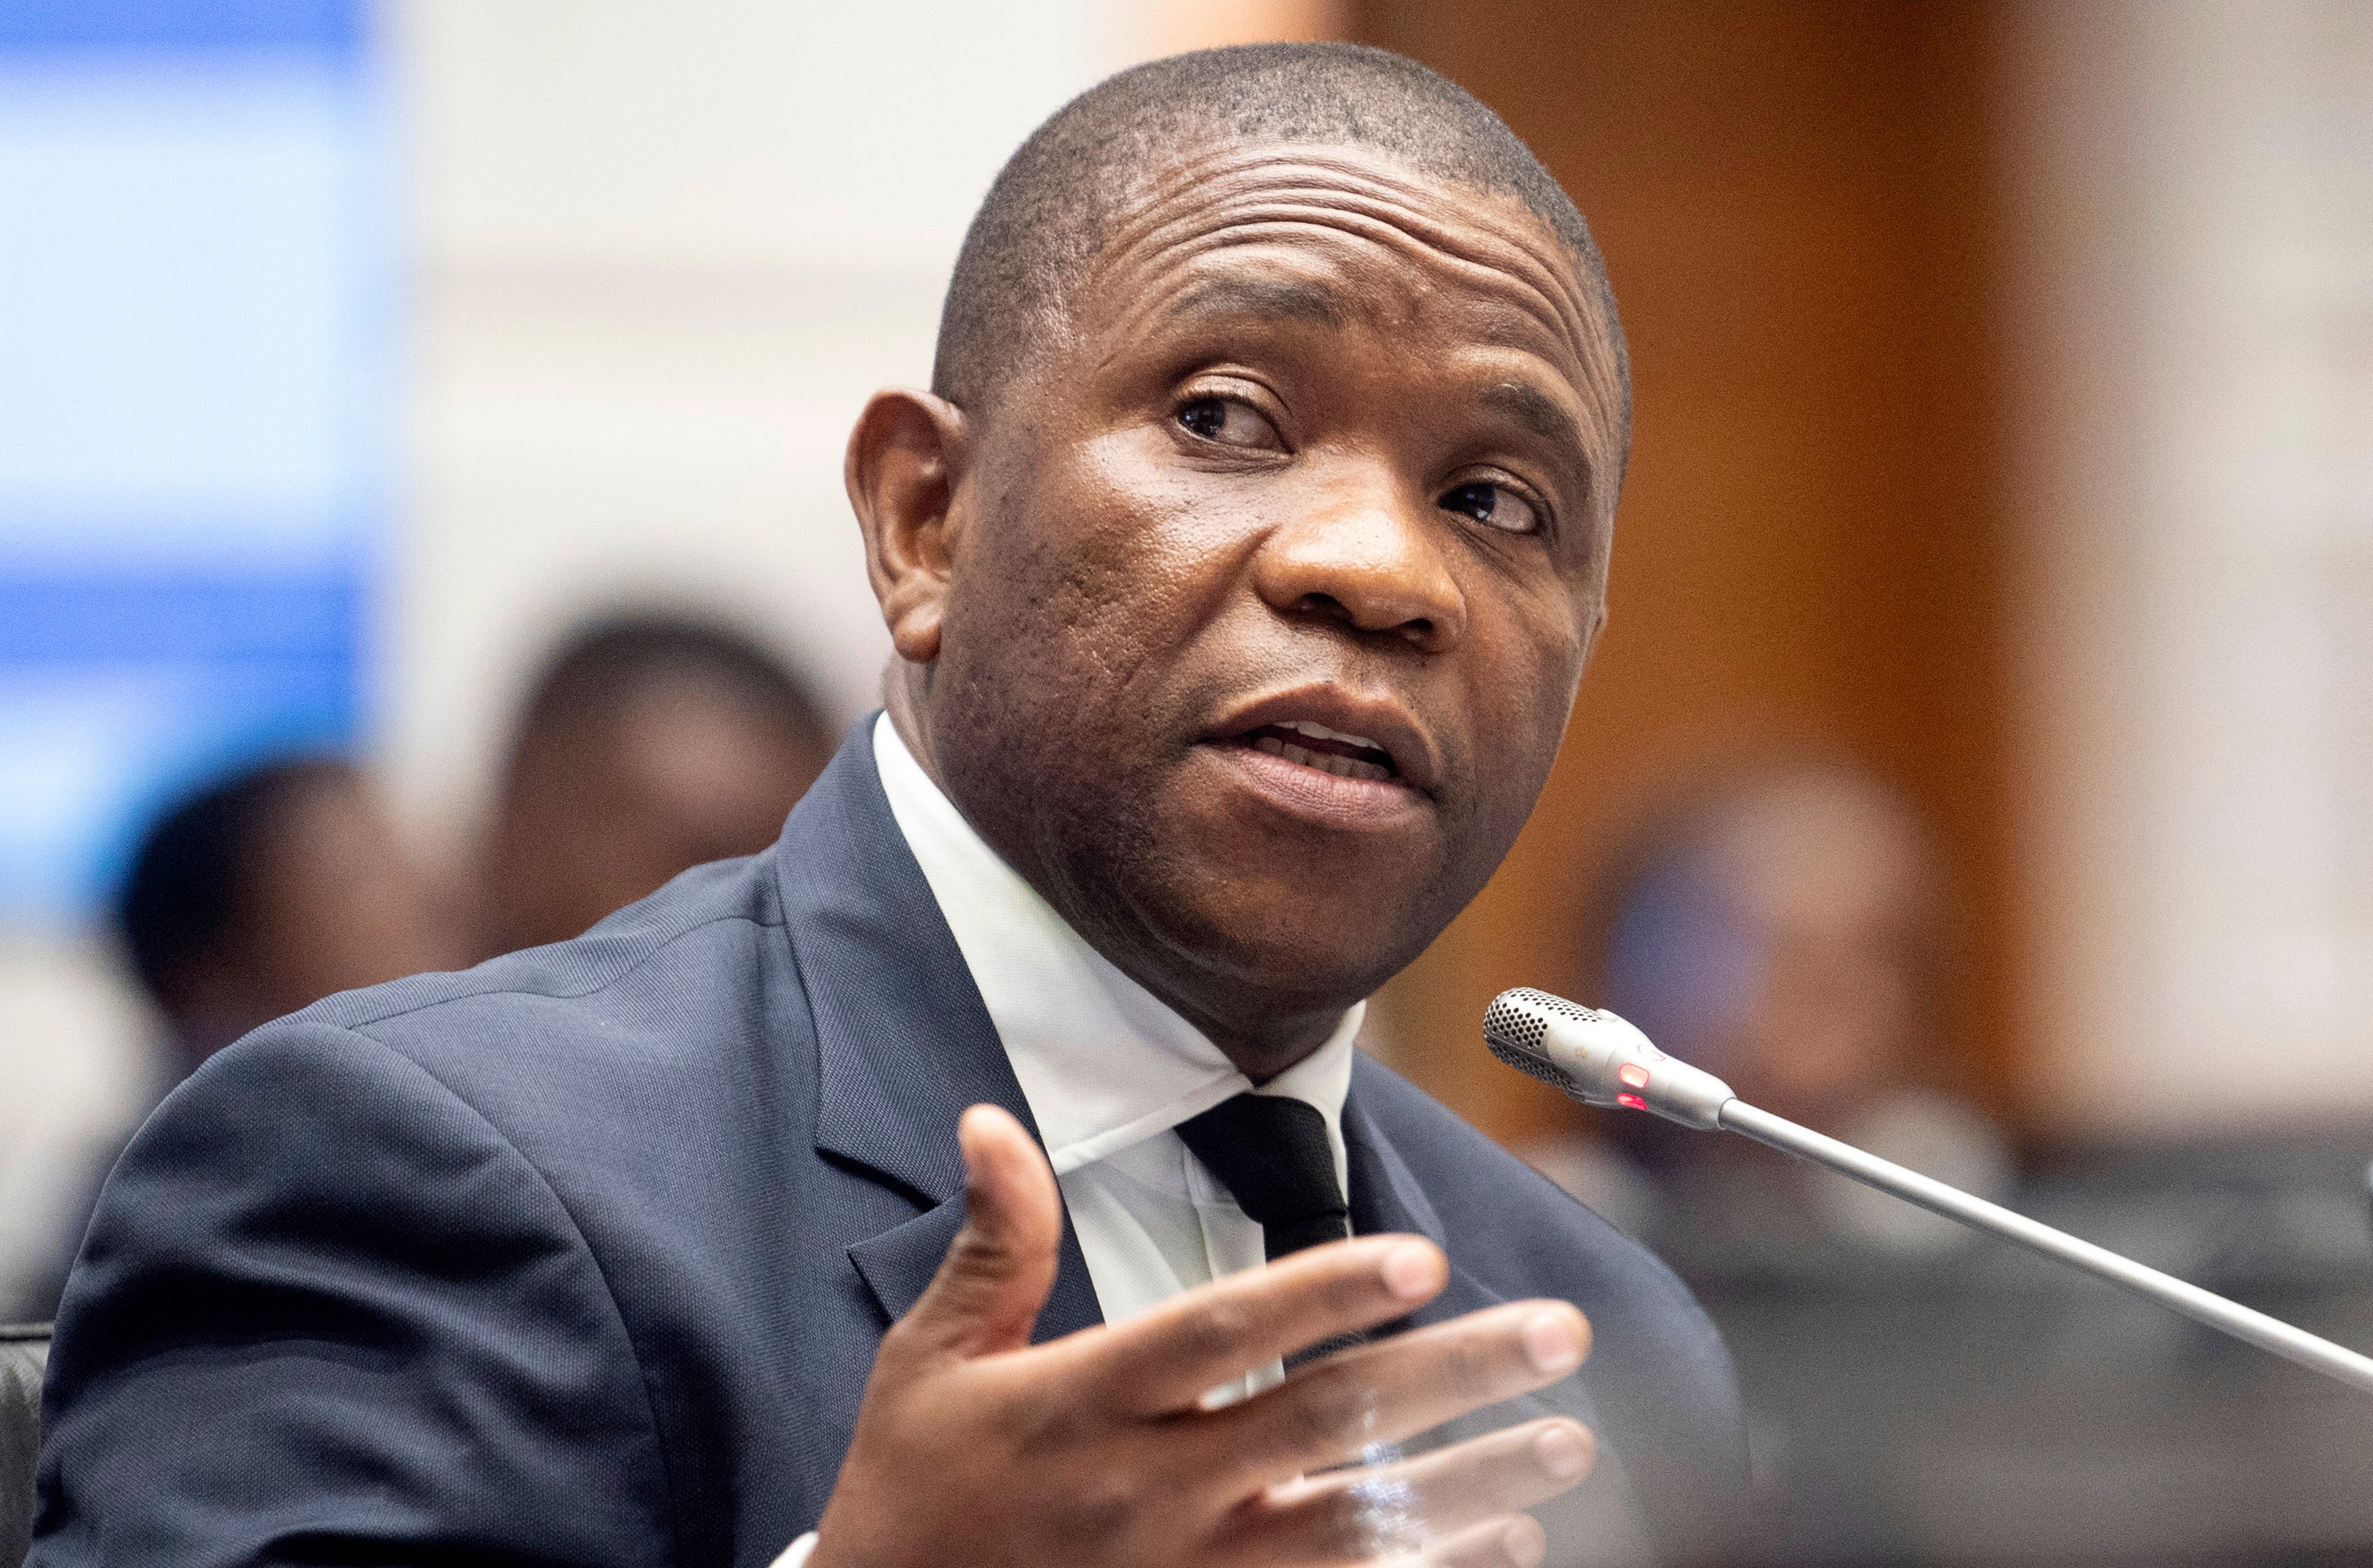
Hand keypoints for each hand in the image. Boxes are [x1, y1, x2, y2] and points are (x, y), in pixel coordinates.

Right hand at [808, 1105, 1595, 1567]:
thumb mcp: (931, 1360)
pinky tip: (1508, 1542)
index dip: (1321, 1295)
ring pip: (1356, 1528)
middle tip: (1557, 1334)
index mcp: (1083, 1405)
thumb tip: (992, 1124)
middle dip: (1451, 1377)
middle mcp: (1150, 1492)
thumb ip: (995, 1247)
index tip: (1419, 1259)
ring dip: (1472, 1483)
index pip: (1219, 1337)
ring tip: (1568, 1442)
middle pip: (1322, 1425)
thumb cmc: (918, 1493)